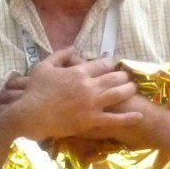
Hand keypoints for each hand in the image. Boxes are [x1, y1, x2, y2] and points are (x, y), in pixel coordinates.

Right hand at [0, 49, 141, 140]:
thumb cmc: (34, 91)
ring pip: (119, 94)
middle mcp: (89, 86)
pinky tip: (139, 116)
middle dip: (123, 76)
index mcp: (79, 72)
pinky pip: (115, 119)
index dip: (110, 64)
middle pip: (115, 78)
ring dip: (129, 90)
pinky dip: (129, 117)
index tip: (112, 66)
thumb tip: (72, 48)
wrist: (30, 115)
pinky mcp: (92, 120)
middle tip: (126, 78)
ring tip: (133, 90)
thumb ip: (59, 55)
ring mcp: (92, 104)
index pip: (103, 64)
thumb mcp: (43, 67)